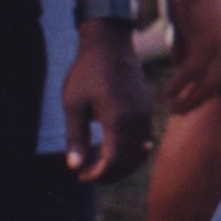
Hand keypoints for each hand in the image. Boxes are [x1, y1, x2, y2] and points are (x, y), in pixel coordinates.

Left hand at [64, 20, 153, 182]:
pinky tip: (114, 151)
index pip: (113, 160)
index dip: (98, 174)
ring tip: (100, 167)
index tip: (80, 176)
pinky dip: (132, 153)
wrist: (110, 44)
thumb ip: (76, 136)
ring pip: (140, 153)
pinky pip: (145, 140)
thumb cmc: (87, 72)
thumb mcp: (73, 104)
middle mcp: (137, 119)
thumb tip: (74, 166)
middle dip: (109, 174)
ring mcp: (145, 114)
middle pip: (130, 161)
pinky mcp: (147, 109)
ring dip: (122, 166)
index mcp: (118, 118)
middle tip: (87, 175)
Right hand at [160, 0, 220, 113]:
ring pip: (204, 82)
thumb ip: (184, 45)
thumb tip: (178, 64)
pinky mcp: (202, 42)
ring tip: (173, 109)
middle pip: (214, 83)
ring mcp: (215, 45)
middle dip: (197, 100)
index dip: (203, 90)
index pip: (217, 74)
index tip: (188, 102)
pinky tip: (166, 95)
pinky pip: (189, 72)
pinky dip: (178, 86)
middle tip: (180, 112)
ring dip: (188, 98)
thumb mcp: (186, 27)